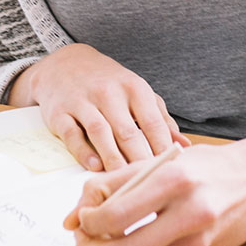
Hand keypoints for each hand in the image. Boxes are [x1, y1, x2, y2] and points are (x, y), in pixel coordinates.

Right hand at [8, 43, 187, 170]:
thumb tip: (185, 146)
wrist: (65, 63)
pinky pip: (72, 134)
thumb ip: (160, 119)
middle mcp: (109, 92)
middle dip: (139, 159)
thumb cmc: (108, 83)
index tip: (170, 169)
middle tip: (148, 182)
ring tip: (123, 179)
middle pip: (128, 132)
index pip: (152, 123)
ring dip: (113, 158)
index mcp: (134, 88)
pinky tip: (95, 166)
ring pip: (101, 133)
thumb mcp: (138, 92)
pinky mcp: (60, 112)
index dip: (163, 148)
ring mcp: (83, 101)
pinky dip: (83, 151)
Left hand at [63, 142, 245, 245]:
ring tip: (102, 240)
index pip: (114, 214)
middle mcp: (186, 214)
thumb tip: (76, 214)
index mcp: (173, 180)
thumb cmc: (208, 167)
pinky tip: (132, 240)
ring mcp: (193, 241)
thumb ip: (114, 182)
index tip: (83, 218)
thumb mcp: (160, 161)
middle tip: (82, 240)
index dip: (87, 222)